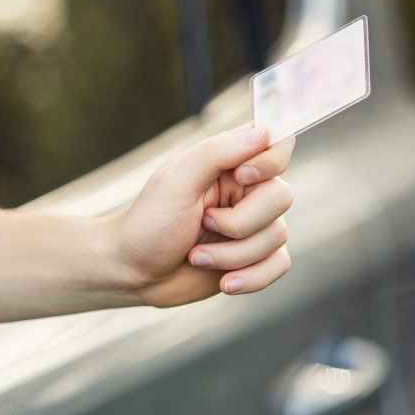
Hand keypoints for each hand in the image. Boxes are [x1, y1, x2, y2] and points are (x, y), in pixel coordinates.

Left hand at [113, 124, 294, 306]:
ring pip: (277, 236)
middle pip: (281, 197)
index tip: (241, 175)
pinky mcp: (254, 258)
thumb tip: (264, 132)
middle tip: (202, 223)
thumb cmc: (148, 222)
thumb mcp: (176, 180)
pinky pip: (279, 265)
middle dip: (240, 222)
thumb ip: (218, 152)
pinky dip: (252, 278)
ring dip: (233, 255)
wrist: (133, 273)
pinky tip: (225, 282)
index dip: (269, 162)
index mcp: (229, 164)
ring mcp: (252, 226)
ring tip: (196, 256)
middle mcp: (246, 192)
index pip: (277, 146)